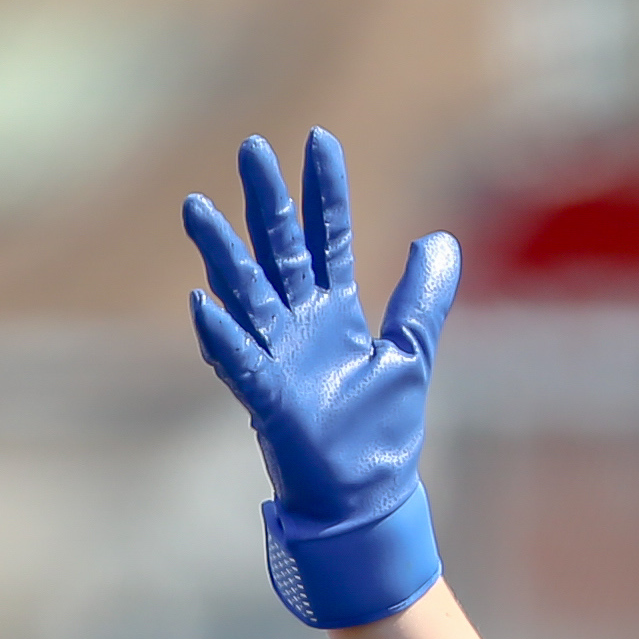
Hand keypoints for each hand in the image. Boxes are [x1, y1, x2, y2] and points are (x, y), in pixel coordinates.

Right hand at [180, 130, 457, 627]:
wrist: (369, 498)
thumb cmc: (381, 431)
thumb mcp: (411, 353)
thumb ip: (422, 298)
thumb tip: (441, 240)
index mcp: (334, 311)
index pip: (326, 235)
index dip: (324, 191)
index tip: (320, 139)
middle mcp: (298, 324)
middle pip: (278, 249)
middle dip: (266, 200)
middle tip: (251, 147)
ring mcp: (278, 357)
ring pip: (245, 293)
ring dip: (222, 252)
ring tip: (197, 207)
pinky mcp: (268, 399)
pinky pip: (239, 362)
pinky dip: (222, 336)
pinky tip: (202, 303)